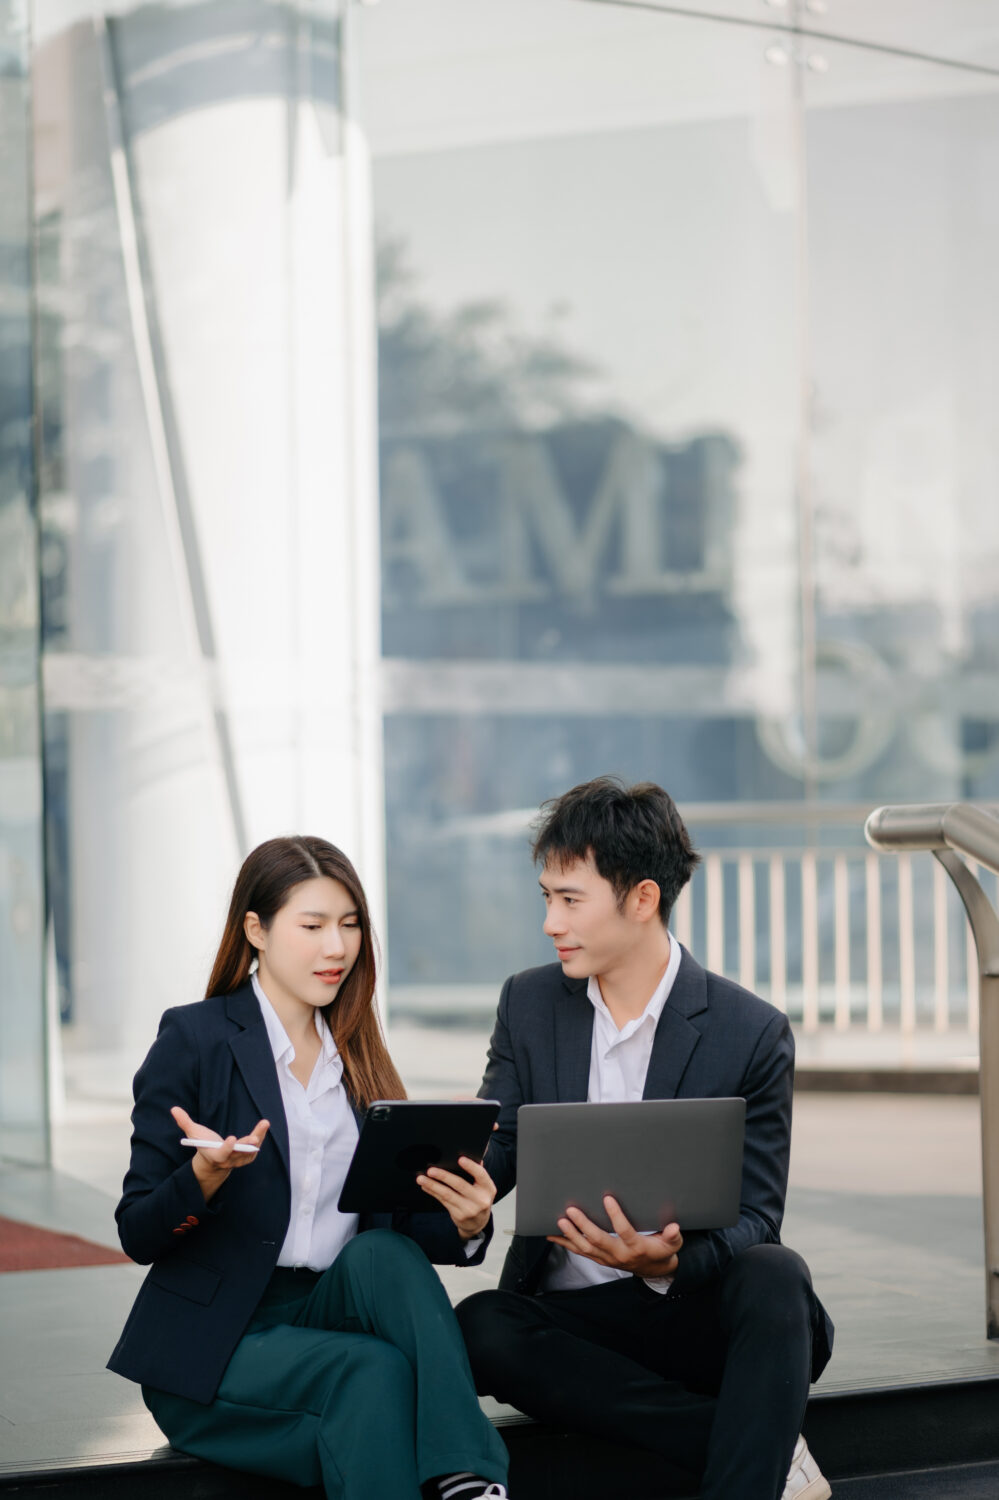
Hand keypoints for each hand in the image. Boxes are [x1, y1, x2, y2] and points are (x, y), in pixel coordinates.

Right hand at [171, 1106, 269, 1202]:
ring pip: (251, 1150)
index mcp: (216, 1156)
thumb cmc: (203, 1144)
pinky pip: (256, 1147)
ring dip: (258, 1137)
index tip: (232, 1139)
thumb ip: (184, 1122)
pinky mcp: (247, 1156)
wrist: (214, 1160)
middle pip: (239, 1154)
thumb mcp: (194, 1133)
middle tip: (254, 1138)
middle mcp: (229, 1160)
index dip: (227, 1148)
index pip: (222, 1154)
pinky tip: (264, 1126)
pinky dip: (260, 1136)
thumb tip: (173, 1109)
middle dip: (246, 1146)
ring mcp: (239, 1159)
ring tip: (264, 1123)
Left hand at [417, 1156, 496, 1240]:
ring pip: (448, 1194)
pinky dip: (433, 1193)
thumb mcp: (483, 1186)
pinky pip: (443, 1201)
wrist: (478, 1223)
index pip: (481, 1175)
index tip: (460, 1159)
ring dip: (433, 1185)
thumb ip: (477, 1171)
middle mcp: (480, 1199)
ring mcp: (469, 1209)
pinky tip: (426, 1186)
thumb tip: (470, 1154)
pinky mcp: (459, 1216)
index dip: (471, 1166)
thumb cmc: (479, 1197)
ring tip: (421, 1178)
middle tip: (430, 1170)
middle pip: (460, 1185)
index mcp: (488, 1188)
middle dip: (443, 1176)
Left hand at [547, 1195, 682, 1276]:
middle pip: (598, 1240)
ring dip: (571, 1234)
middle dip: (583, 1225)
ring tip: (560, 1220)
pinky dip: (565, 1243)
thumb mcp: (672, 1244)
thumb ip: (672, 1236)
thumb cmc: (662, 1251)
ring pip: (585, 1248)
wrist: (653, 1270)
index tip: (607, 1198)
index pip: (624, 1231)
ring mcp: (607, 1258)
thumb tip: (673, 1227)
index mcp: (636, 1247)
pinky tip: (552, 1234)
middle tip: (571, 1210)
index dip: (616, 1215)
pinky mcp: (599, 1258)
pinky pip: (580, 1252)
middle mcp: (619, 1254)